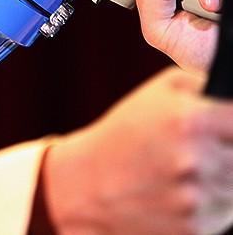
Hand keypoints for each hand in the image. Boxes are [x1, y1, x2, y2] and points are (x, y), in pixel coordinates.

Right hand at [45, 67, 232, 234]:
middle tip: (201, 150)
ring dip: (220, 179)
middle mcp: (196, 160)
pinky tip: (179, 192)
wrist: (87, 185)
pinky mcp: (195, 228)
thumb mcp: (160, 90)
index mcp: (190, 120)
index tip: (224, 128)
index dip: (232, 125)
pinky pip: (225, 211)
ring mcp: (196, 199)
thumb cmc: (125, 132)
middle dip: (225, 151)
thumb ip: (206, 85)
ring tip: (185, 171)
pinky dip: (210, 203)